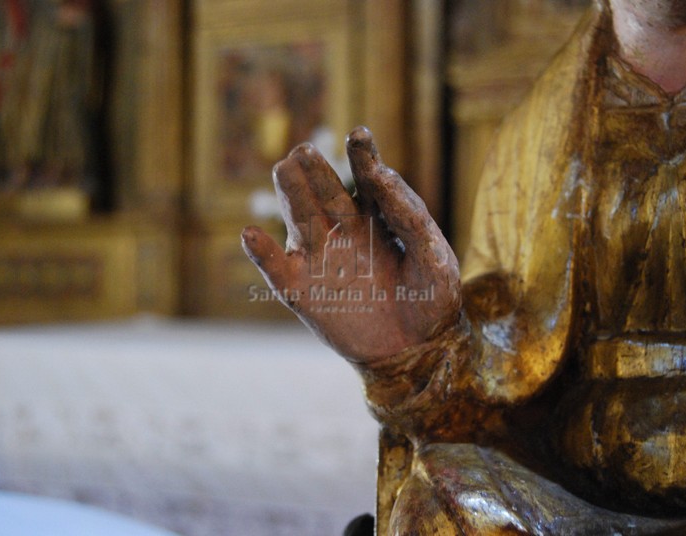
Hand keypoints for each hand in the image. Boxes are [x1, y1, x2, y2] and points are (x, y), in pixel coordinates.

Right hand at [242, 127, 460, 363]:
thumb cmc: (431, 299)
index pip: (368, 178)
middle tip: (305, 151)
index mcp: (380, 215)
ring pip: (300, 217)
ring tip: (284, 169)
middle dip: (315, 170)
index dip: (363, 157)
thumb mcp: (434, 257)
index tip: (359, 137)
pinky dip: (263, 254)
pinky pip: (277, 269)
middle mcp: (345, 228)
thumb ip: (410, 218)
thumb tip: (381, 176)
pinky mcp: (301, 290)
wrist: (417, 350)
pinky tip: (251, 235)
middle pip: (325, 192)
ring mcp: (320, 256)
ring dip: (290, 193)